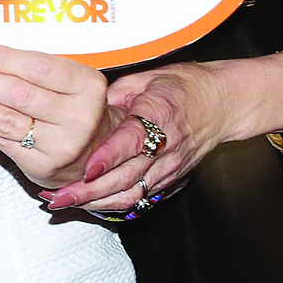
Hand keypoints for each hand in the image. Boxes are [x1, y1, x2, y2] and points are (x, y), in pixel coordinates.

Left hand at [0, 44, 126, 188]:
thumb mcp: (70, 80)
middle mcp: (79, 118)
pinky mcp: (42, 166)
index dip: (3, 59)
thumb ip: (33, 67)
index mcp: (88, 87)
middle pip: (16, 94)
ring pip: (4, 118)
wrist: (98, 151)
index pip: (38, 68)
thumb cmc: (76, 106)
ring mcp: (62, 146)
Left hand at [43, 55, 282, 211]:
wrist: (224, 103)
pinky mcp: (171, 178)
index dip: (108, 156)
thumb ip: (113, 94)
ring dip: (97, 202)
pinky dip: (113, 203)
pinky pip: (141, 196)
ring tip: (64, 202)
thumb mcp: (145, 78)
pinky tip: (88, 204)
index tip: (86, 168)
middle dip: (91, 190)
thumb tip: (80, 105)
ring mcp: (170, 166)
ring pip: (133, 193)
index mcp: (159, 115)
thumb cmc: (183, 86)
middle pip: (128, 176)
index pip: (132, 141)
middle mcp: (166, 147)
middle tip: (58, 196)